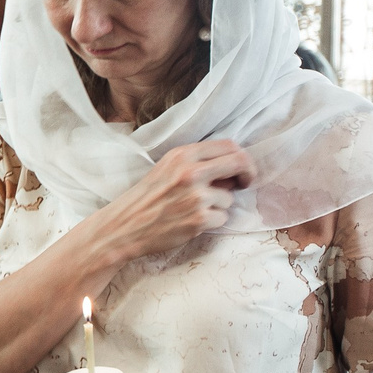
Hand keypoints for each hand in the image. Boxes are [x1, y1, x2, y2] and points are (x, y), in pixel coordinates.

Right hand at [85, 141, 253, 263]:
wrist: (125, 226)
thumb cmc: (146, 197)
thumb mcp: (167, 169)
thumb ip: (196, 163)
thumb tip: (230, 169)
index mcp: (182, 155)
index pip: (228, 146)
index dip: (241, 158)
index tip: (240, 169)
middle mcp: (191, 172)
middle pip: (239, 163)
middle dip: (247, 174)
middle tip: (242, 184)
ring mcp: (196, 196)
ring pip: (229, 198)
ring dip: (218, 206)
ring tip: (193, 209)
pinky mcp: (199, 219)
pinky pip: (222, 218)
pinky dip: (211, 222)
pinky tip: (190, 221)